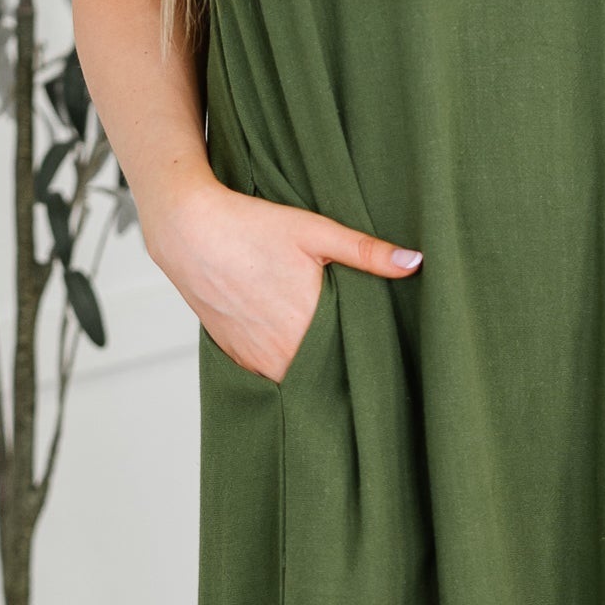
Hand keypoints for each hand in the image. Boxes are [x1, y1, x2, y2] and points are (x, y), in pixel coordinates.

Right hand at [151, 176, 421, 382]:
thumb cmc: (249, 226)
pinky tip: (296, 344)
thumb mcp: (315, 231)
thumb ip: (367, 252)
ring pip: (296, 377)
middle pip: (326, 376)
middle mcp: (280, 353)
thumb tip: (415, 262)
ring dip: (313, 369)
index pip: (352, 363)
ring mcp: (254, 359)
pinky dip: (285, 364)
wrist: (188, 231)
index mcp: (307, 327)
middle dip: (344, 367)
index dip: (371, 362)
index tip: (390, 360)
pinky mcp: (235, 357)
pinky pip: (270, 372)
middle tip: (367, 355)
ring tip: (334, 351)